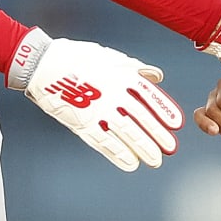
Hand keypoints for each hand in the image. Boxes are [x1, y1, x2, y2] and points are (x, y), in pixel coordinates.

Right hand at [9, 30, 183, 170]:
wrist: (42, 64)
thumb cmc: (77, 57)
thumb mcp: (110, 56)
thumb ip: (135, 68)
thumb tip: (158, 76)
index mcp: (121, 76)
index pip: (149, 96)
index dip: (164, 111)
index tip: (178, 124)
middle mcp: (113, 95)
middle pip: (141, 119)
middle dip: (158, 135)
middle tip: (171, 149)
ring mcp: (97, 111)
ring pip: (126, 134)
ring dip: (142, 148)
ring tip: (155, 160)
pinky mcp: (81, 124)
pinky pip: (103, 142)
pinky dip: (117, 154)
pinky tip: (130, 164)